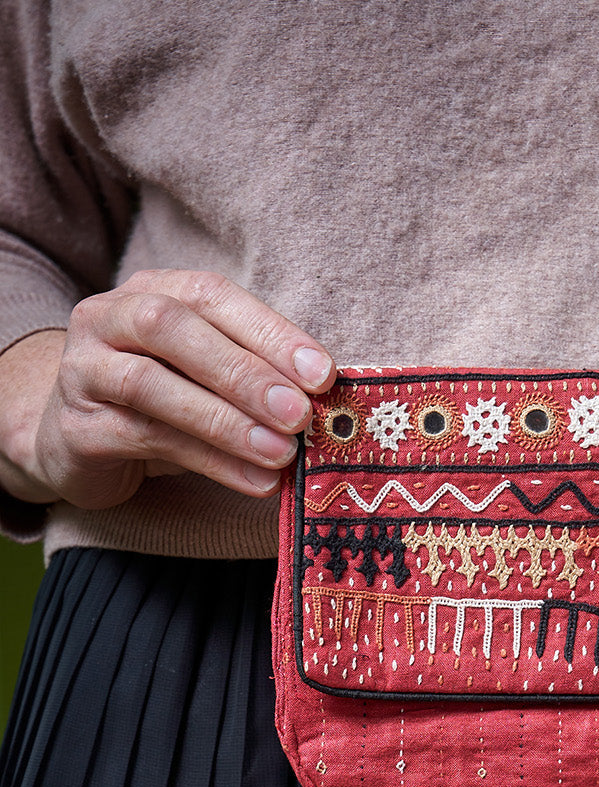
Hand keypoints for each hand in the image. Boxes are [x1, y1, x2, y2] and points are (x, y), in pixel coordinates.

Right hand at [0, 269, 336, 509]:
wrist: (72, 440)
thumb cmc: (161, 401)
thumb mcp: (207, 376)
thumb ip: (254, 375)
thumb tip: (326, 403)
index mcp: (150, 291)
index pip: (210, 295)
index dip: (269, 332)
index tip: (323, 373)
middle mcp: (107, 318)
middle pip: (170, 328)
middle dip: (244, 372)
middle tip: (299, 415)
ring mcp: (84, 371)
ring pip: (151, 386)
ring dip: (226, 422)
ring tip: (281, 454)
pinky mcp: (77, 429)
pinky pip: (145, 439)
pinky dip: (210, 462)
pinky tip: (255, 481)